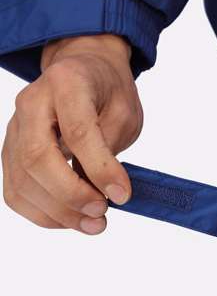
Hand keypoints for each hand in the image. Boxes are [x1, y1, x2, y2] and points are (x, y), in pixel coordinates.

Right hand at [2, 34, 141, 233]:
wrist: (82, 71)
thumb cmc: (107, 91)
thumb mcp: (125, 111)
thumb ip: (112, 146)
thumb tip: (103, 191)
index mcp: (67, 82)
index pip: (78, 131)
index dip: (100, 169)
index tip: (122, 195)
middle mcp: (32, 102)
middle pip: (38, 158)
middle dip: (72, 195)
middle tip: (103, 212)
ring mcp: (16, 128)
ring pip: (23, 179)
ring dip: (59, 212)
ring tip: (94, 224)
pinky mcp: (11, 151)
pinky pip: (16, 190)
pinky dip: (42, 213)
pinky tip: (70, 219)